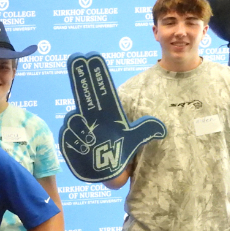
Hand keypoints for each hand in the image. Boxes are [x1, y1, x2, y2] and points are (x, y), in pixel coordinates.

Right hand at [60, 53, 166, 181]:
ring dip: (81, 129)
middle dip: (79, 76)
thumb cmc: (120, 153)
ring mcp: (78, 128)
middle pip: (84, 93)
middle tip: (75, 58)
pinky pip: (67, 135)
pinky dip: (75, 141)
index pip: (102, 90)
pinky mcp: (68, 141)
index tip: (92, 58)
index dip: (97, 74)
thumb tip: (162, 127)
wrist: (106, 172)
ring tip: (91, 141)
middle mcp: (91, 117)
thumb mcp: (135, 141)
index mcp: (107, 114)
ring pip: (73, 118)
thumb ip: (146, 131)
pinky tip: (83, 148)